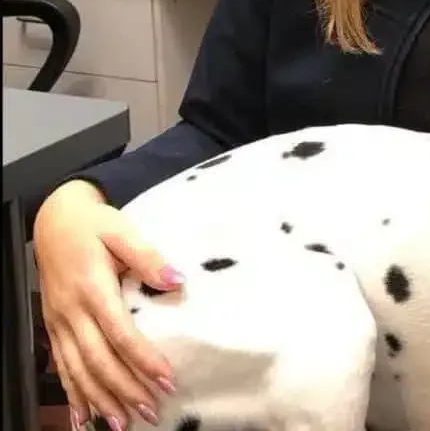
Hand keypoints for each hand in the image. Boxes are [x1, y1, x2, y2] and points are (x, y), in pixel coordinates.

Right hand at [33, 180, 181, 428]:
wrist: (54, 220)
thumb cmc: (94, 224)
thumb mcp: (122, 230)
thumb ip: (148, 257)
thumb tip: (176, 281)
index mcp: (93, 289)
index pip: (120, 334)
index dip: (143, 360)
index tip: (167, 379)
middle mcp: (72, 312)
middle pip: (99, 361)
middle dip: (125, 390)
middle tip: (151, 412)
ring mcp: (59, 323)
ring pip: (78, 371)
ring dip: (101, 400)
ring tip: (123, 424)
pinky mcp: (53, 327)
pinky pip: (61, 367)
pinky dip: (72, 395)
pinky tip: (83, 418)